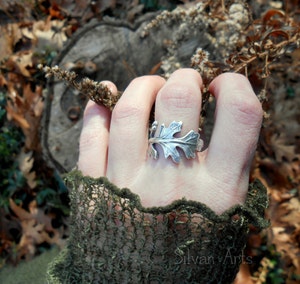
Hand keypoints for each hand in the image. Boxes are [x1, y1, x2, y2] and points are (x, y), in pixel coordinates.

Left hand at [77, 69, 262, 213]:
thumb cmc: (191, 257)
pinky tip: (102, 100)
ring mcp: (127, 184)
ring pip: (129, 110)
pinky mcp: (94, 191)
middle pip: (178, 99)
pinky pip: (90, 138)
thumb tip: (216, 119)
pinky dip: (95, 112)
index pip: (241, 114)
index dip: (234, 85)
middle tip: (185, 81)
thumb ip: (227, 170)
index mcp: (219, 191)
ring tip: (151, 87)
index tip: (221, 85)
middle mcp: (173, 183)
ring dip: (142, 87)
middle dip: (184, 78)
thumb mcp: (227, 218)